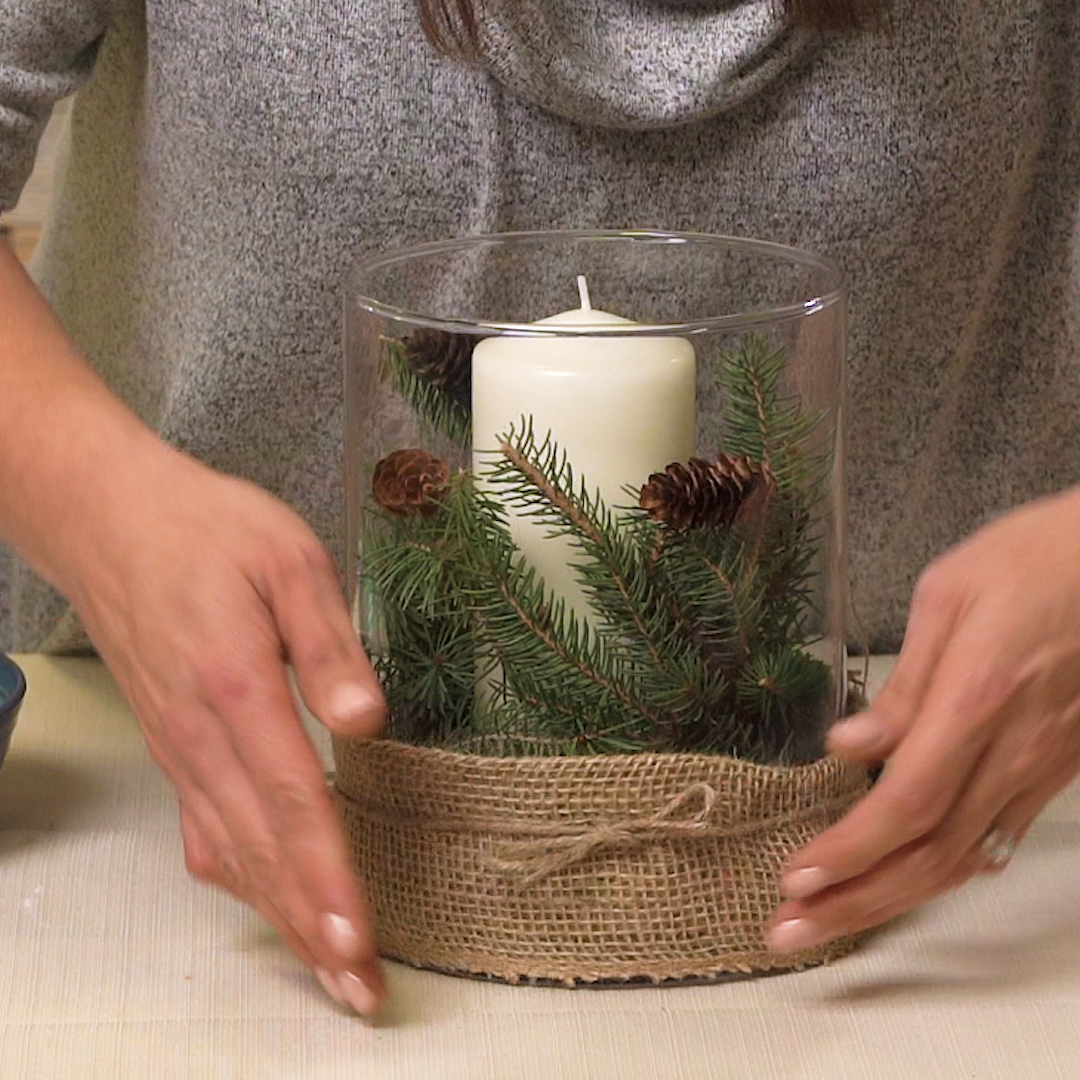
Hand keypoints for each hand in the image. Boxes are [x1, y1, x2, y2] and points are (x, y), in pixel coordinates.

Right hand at [64, 445, 386, 1015]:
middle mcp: (201, 736)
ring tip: (327, 970)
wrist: (112, 519)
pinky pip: (204, 828)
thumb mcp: (287, 560)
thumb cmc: (208, 531)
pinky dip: (241, 876)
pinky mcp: (173, 744)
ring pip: (233, 851)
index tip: (356, 941)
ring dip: (282, 915)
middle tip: (360, 992)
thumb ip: (327, 643)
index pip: (294, 800)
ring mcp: (181, 747)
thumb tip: (367, 720)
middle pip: (264, 848)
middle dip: (313, 927)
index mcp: (236, 688)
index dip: (327, 877)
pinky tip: (265, 901)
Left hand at [767, 488, 1079, 953]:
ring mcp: (1040, 769)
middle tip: (789, 930)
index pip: (907, 801)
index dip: (851, 850)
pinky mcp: (1056, 771)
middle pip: (930, 852)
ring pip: (964, 859)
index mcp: (977, 700)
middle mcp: (1013, 751)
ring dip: (892, 898)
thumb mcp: (950, 594)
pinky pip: (997, 839)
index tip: (796, 878)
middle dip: (855, 900)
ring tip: (830, 921)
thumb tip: (847, 747)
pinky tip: (907, 885)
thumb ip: (904, 683)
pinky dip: (946, 872)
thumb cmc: (1032, 560)